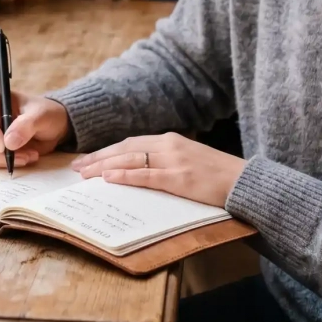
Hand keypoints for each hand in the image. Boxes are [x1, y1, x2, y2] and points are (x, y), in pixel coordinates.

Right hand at [0, 86, 70, 168]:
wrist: (52, 126)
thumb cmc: (46, 113)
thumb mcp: (41, 116)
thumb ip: (26, 125)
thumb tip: (8, 143)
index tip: (3, 146)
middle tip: (19, 157)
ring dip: (2, 160)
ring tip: (28, 156)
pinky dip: (5, 164)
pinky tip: (24, 158)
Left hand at [73, 132, 245, 207]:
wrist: (244, 181)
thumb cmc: (218, 175)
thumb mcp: (190, 159)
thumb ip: (167, 160)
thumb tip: (142, 169)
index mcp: (170, 140)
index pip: (130, 143)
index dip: (107, 150)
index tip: (88, 158)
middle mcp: (169, 145)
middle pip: (125, 148)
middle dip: (98, 157)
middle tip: (76, 167)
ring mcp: (174, 161)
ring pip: (130, 159)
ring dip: (104, 166)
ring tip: (84, 174)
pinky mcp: (179, 178)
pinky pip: (146, 175)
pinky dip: (125, 175)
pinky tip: (109, 178)